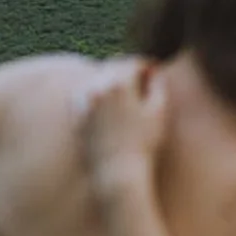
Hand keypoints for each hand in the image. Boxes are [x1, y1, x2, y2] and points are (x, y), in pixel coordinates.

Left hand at [73, 59, 168, 195]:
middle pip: (114, 65)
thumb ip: (158, 86)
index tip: (155, 70)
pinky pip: (84, 93)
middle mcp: (98, 87)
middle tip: (142, 78)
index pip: (134, 62)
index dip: (147, 65)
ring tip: (125, 89)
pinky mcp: (76, 114)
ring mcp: (84, 101)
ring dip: (111, 78)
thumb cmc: (142, 143)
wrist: (117, 173)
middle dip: (129, 69)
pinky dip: (95, 91)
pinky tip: (106, 100)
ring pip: (98, 77)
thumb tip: (154, 72)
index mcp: (120, 83)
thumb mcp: (158, 112)